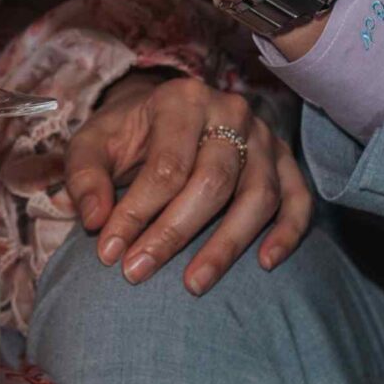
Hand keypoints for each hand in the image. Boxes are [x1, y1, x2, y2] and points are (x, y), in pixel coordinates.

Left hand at [60, 75, 309, 289]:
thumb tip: (95, 220)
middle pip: (213, 181)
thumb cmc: (126, 136)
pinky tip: (266, 263)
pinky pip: (298, 199)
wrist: (162, 116)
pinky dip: (288, 232)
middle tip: (138, 272)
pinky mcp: (285, 161)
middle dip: (173, 234)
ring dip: (226, 245)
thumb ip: (85, 177)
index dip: (137, 213)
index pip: (166, 166)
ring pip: (259, 195)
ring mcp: (263, 137)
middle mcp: (230, 112)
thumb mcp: (92, 144)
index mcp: (181, 99)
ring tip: (193, 284)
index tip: (111, 253)